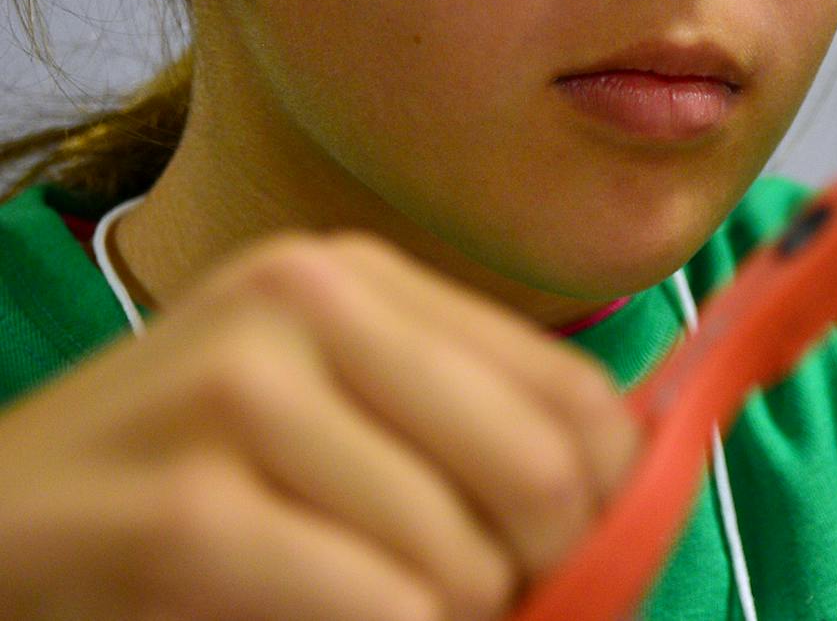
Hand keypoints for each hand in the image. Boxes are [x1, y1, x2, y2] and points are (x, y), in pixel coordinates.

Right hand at [0, 233, 641, 620]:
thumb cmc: (180, 488)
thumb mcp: (329, 419)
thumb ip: (463, 433)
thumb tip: (630, 491)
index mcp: (357, 276)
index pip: (577, 394)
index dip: (606, 505)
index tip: (575, 561)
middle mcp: (304, 298)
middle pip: (542, 470)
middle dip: (543, 574)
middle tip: (497, 609)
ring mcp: (237, 389)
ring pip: (460, 558)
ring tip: (391, 618)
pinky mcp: (183, 509)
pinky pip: (382, 606)